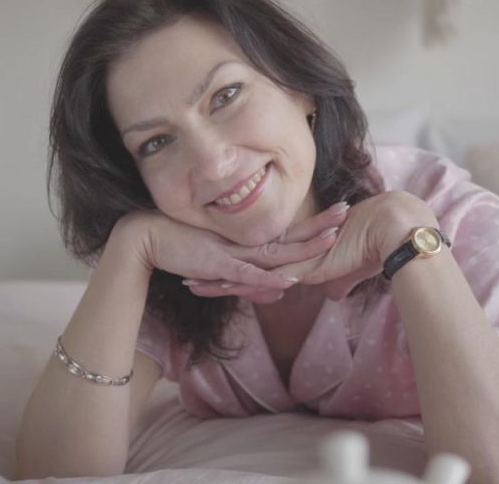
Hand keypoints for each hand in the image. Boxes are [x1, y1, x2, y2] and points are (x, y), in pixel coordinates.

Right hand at [123, 202, 350, 302]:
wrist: (150, 238)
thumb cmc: (184, 249)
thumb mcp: (224, 268)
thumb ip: (254, 280)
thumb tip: (282, 291)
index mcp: (250, 244)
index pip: (290, 233)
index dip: (315, 223)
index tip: (340, 211)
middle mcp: (247, 245)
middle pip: (292, 236)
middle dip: (321, 224)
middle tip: (349, 208)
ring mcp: (234, 254)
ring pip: (278, 252)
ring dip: (305, 247)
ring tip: (332, 238)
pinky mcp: (218, 266)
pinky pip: (248, 274)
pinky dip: (269, 277)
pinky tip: (289, 278)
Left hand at [183, 191, 437, 301]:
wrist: (393, 227)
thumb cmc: (381, 244)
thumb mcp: (355, 268)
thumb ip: (342, 280)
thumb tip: (334, 295)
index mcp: (300, 252)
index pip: (263, 260)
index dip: (239, 265)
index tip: (216, 270)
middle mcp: (292, 253)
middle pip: (246, 261)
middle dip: (217, 269)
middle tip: (188, 271)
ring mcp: (294, 258)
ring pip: (246, 269)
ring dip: (218, 279)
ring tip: (189, 283)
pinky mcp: (301, 265)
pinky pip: (263, 275)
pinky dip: (239, 282)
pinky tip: (216, 287)